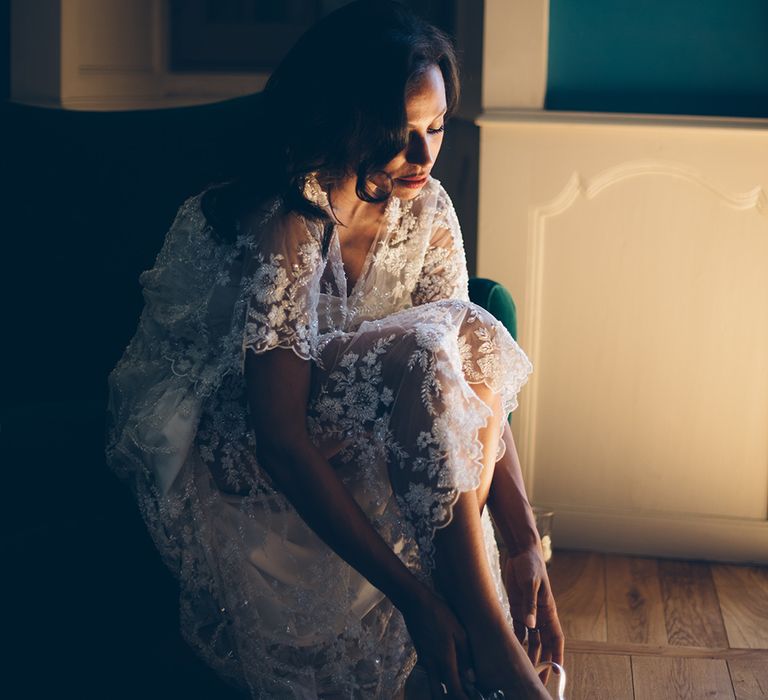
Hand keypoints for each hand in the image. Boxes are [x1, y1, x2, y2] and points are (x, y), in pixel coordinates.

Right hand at [400, 588, 475, 698]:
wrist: (415, 602)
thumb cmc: (440, 613)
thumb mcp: (459, 631)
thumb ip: (466, 656)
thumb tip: (471, 678)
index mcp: (444, 660)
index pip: (454, 691)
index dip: (463, 698)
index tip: (472, 698)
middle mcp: (432, 665)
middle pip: (438, 694)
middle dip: (449, 698)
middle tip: (461, 695)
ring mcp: (424, 660)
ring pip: (433, 684)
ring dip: (444, 690)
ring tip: (457, 684)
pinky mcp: (421, 653)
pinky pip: (430, 672)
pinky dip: (439, 677)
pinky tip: (449, 668)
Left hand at [502, 545, 564, 686]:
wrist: (521, 551)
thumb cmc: (531, 565)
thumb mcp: (531, 582)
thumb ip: (530, 603)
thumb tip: (530, 624)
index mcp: (549, 610)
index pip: (556, 638)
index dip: (557, 655)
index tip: (556, 671)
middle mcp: (540, 615)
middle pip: (543, 643)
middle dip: (541, 660)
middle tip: (537, 678)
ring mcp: (529, 612)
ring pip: (531, 639)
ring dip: (528, 652)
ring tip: (524, 669)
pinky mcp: (517, 607)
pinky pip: (518, 628)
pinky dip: (516, 639)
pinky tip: (512, 650)